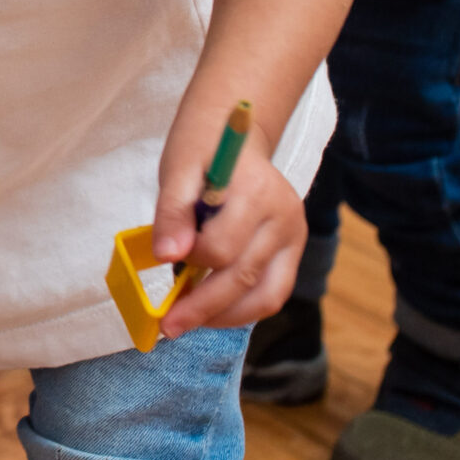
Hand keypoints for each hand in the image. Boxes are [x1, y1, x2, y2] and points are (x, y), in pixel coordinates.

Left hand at [151, 125, 303, 337]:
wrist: (234, 131)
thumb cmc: (201, 149)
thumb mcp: (177, 169)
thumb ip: (172, 212)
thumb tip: (167, 257)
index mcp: (258, 192)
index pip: (222, 248)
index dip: (189, 261)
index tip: (164, 261)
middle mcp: (285, 217)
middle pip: (244, 278)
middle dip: (202, 308)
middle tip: (166, 328)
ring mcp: (295, 235)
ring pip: (266, 296)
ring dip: (224, 317)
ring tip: (187, 322)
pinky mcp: (294, 249)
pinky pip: (273, 292)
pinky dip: (242, 308)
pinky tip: (211, 311)